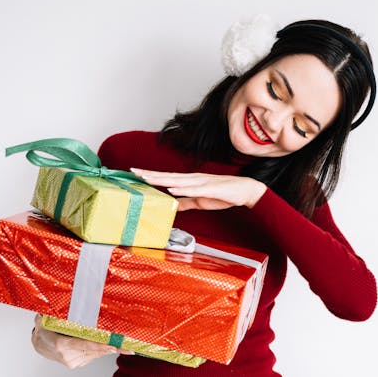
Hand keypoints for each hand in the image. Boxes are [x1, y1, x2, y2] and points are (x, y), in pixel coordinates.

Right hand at [31, 314, 128, 369]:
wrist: (38, 344)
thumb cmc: (43, 330)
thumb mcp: (47, 319)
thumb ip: (56, 314)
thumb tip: (66, 301)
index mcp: (62, 345)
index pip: (86, 344)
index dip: (101, 345)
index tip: (114, 346)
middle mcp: (68, 356)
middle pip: (95, 350)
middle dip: (112, 347)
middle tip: (129, 347)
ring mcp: (73, 362)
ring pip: (96, 354)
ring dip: (108, 348)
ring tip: (123, 345)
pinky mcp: (77, 364)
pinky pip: (92, 356)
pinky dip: (100, 350)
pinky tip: (108, 345)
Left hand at [130, 169, 266, 210]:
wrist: (244, 191)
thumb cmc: (224, 194)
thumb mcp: (200, 201)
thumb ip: (186, 202)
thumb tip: (173, 205)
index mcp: (190, 181)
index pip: (166, 178)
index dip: (151, 176)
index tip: (137, 174)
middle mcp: (193, 179)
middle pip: (167, 176)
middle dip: (150, 174)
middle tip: (133, 171)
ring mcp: (200, 183)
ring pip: (177, 180)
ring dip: (161, 179)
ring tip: (146, 178)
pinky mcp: (209, 189)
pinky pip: (193, 189)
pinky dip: (181, 188)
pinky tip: (171, 188)